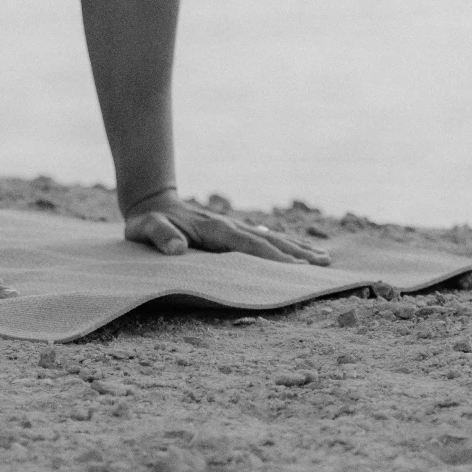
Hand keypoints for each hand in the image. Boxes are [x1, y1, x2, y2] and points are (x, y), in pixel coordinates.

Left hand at [123, 195, 332, 266]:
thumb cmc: (147, 222)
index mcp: (216, 229)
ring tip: (325, 259)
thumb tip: (177, 249)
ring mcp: (234, 227)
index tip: (298, 269)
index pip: (250, 246)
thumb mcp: (146, 229)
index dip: (273, 258)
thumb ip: (161, 237)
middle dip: (297, 254)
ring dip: (298, 249)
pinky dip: (285, 246)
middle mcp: (231, 226)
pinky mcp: (233, 231)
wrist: (151, 202)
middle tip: (325, 266)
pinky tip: (301, 252)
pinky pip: (265, 239)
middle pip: (270, 242)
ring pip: (272, 239)